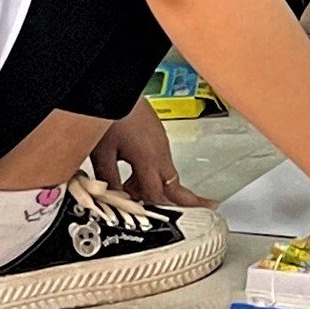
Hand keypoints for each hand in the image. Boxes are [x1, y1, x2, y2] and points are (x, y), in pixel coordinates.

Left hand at [89, 97, 215, 206]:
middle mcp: (159, 152)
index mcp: (149, 159)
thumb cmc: (110, 116)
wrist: (115, 87)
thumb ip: (108, 180)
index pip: (159, 195)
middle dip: (187, 199)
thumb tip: (112, 199)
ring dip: (153, 187)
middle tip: (207, 208)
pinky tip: (130, 175)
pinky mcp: (155, 135)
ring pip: (163, 173)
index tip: (182, 221)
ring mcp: (159, 142)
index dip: (166, 212)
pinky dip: (148, 173)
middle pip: (173, 184)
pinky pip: (157, 161)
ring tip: (133, 195)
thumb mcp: (103, 154)